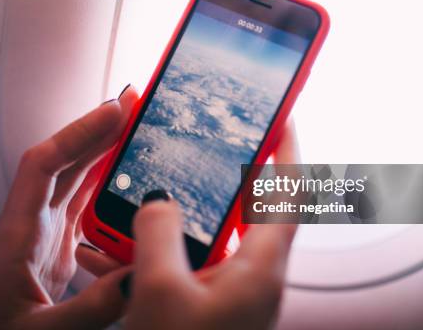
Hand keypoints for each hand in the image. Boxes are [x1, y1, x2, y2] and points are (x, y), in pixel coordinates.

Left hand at [0, 86, 137, 329]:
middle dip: (97, 132)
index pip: (43, 164)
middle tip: (131, 107)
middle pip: (64, 164)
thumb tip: (137, 278)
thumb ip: (87, 309)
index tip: (113, 112)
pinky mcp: (57, 251)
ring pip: (75, 182)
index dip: (78, 133)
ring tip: (132, 134)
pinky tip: (124, 183)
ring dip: (103, 156)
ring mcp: (43, 236)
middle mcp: (29, 226)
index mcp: (16, 235)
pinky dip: (105, 189)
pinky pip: (84, 209)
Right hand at [124, 121, 298, 329]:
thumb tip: (158, 198)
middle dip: (225, 175)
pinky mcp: (213, 305)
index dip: (289, 150)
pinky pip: (196, 260)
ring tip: (152, 194)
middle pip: (250, 207)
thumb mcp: (160, 290)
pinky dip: (171, 246)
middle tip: (204, 146)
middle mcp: (254, 276)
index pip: (290, 193)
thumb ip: (158, 232)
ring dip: (187, 214)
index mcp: (260, 267)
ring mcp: (234, 291)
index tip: (280, 118)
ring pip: (216, 235)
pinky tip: (133, 247)